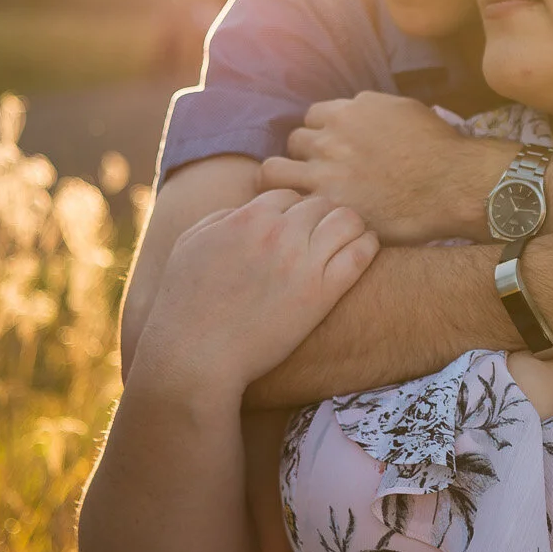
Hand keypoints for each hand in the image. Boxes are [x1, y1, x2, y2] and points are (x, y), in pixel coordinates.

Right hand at [133, 191, 379, 396]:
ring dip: (350, 225)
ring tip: (350, 238)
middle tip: (326, 234)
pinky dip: (367, 246)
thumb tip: (247, 209)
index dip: (293, 211)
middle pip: (321, 204)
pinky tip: (366, 249)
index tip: (296, 227)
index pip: (289, 195)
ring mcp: (303, 262)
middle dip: (323, 216)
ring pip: (347, 221)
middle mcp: (279, 233)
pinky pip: (360, 255)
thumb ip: (222, 218)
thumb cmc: (185, 304)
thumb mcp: (191, 244)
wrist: (195, 356)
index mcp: (248, 218)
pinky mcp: (321, 294)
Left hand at [259, 92, 496, 243]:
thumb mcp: (404, 110)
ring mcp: (325, 172)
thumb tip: (357, 114)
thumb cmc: (439, 148)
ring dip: (285, 180)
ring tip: (297, 196)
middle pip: (295, 141)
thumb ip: (370, 110)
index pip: (313, 117)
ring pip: (274, 171)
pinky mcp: (328, 206)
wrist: (454, 184)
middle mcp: (331, 137)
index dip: (321, 134)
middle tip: (320, 176)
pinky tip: (303, 219)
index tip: (330, 150)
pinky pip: (289, 205)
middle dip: (305, 156)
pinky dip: (293, 211)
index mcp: (349, 111)